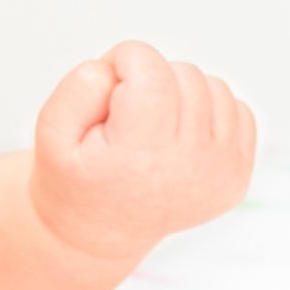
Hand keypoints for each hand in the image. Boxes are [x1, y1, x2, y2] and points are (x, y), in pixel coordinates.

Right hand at [29, 41, 256, 260]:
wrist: (102, 230)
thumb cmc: (75, 176)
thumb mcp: (51, 131)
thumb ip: (79, 88)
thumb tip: (121, 69)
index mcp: (139, 155)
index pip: (152, 71)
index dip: (125, 60)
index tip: (109, 84)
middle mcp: (189, 166)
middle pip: (183, 74)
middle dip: (150, 76)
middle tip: (125, 108)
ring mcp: (220, 174)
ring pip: (214, 87)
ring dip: (181, 91)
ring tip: (152, 120)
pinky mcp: (238, 177)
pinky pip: (238, 111)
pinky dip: (209, 110)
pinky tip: (179, 132)